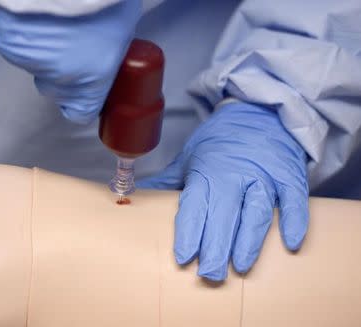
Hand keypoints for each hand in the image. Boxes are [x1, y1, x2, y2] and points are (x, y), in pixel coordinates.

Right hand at [0, 1, 140, 123]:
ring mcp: (32, 64)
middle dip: (62, 72)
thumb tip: (104, 56)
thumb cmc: (107, 3)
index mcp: (91, 87)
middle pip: (54, 89)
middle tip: (73, 45)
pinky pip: (17, 45)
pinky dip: (25, 34)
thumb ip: (111, 56)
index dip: (81, 102)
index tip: (85, 91)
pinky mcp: (9, 43)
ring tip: (57, 23)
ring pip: (35, 65)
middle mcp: (59, 82)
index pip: (79, 113)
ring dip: (43, 50)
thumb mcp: (123, 36)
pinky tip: (39, 16)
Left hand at [137, 102, 308, 280]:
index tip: (184, 257)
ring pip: (258, 211)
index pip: (196, 205)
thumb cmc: (220, 141)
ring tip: (241, 266)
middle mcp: (236, 174)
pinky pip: (295, 199)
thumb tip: (137, 197)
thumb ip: (170, 181)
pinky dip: (295, 220)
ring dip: (249, 240)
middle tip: (210, 275)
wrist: (257, 114)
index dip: (190, 232)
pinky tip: (291, 243)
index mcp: (207, 171)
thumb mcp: (191, 156)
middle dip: (216, 246)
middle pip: (225, 214)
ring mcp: (264, 175)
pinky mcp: (289, 176)